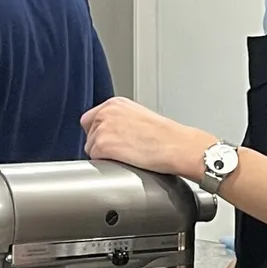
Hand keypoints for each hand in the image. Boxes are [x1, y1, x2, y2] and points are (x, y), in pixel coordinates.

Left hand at [82, 99, 213, 179]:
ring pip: (91, 148)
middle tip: (122, 151)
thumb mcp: (140, 117)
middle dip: (101, 144)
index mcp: (115, 103)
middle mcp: (106, 112)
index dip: (100, 133)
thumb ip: (121, 120)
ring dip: (104, 156)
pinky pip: (94, 160)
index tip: (112, 141)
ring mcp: (102, 128)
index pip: (91, 119)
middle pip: (89, 134)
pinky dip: (106, 164)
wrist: (177, 146)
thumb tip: (112, 134)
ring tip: (126, 156)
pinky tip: (123, 161)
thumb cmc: (167, 136)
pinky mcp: (103, 146)